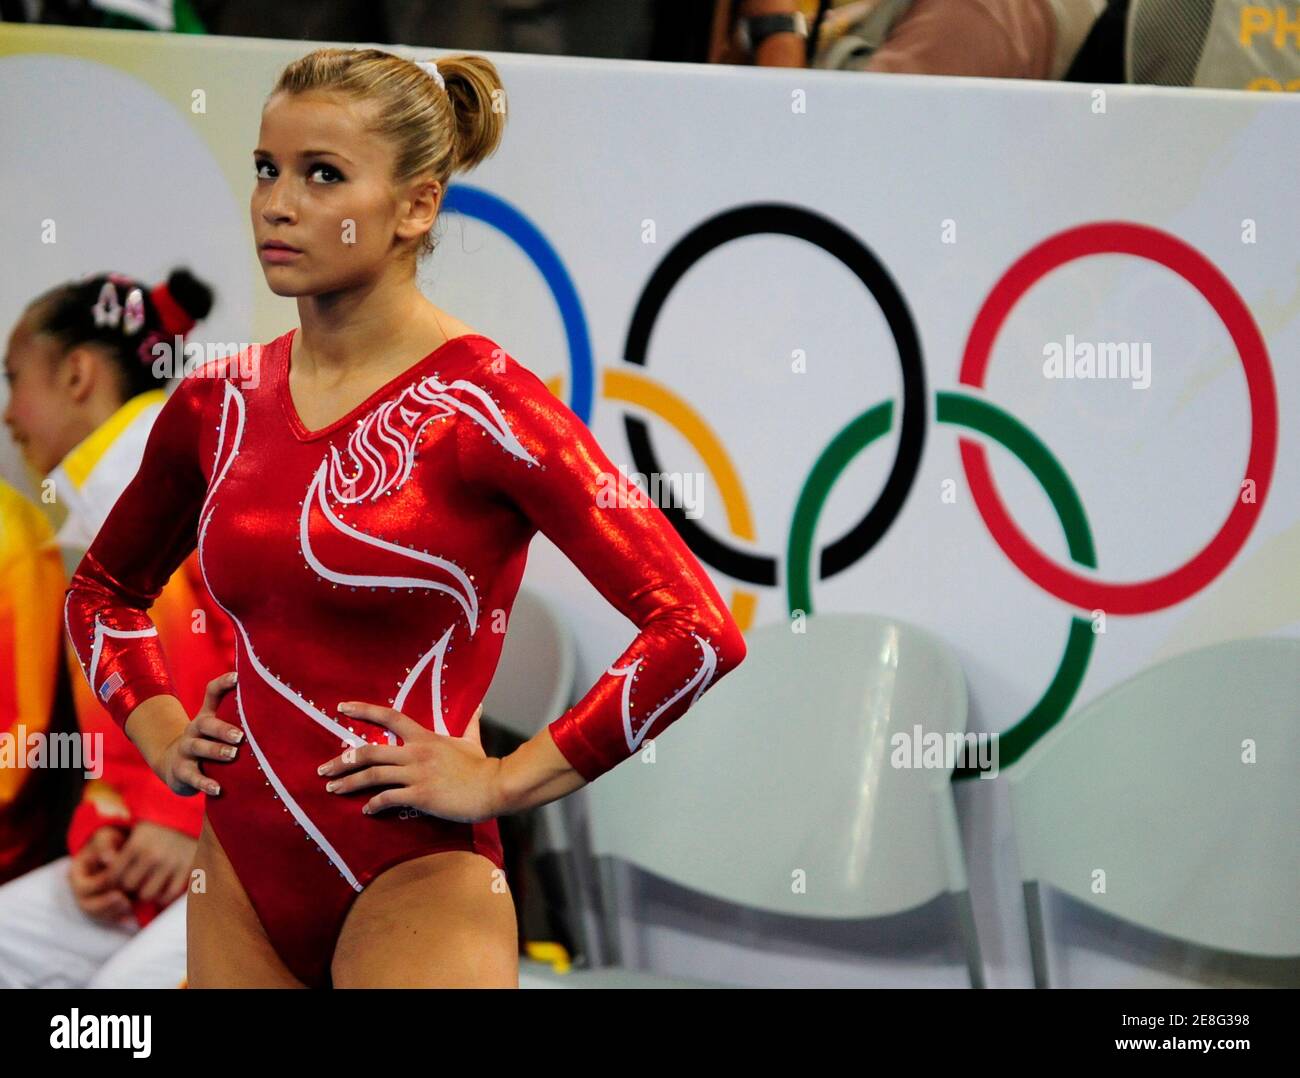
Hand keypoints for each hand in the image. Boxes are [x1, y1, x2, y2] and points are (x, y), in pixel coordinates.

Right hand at [68, 826, 132, 923]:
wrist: (121, 848)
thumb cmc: (112, 842)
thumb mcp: (106, 837)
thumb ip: (105, 845)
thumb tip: (108, 858)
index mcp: (77, 873)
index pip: (83, 886)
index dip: (99, 885)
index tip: (115, 880)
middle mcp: (81, 890)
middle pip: (87, 905)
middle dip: (105, 905)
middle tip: (125, 900)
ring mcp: (92, 900)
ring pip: (98, 915)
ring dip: (112, 913)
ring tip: (130, 906)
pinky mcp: (105, 907)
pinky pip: (108, 919)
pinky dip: (119, 919)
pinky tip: (130, 918)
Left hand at [107, 821, 197, 906]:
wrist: (192, 814)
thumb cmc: (159, 826)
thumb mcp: (137, 831)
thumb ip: (119, 848)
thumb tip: (105, 864)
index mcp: (137, 844)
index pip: (113, 875)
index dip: (111, 881)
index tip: (116, 880)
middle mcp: (153, 854)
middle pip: (129, 886)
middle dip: (128, 888)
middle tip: (131, 884)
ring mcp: (171, 863)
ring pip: (147, 894)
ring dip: (145, 893)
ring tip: (146, 887)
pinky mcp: (187, 868)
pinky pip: (169, 894)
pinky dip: (164, 896)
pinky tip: (162, 889)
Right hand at [155, 671, 243, 796]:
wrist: (174, 765)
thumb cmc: (209, 742)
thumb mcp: (219, 727)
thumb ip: (240, 715)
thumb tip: (276, 699)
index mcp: (208, 715)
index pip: (212, 693)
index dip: (223, 683)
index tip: (239, 676)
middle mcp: (195, 729)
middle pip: (206, 724)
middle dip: (223, 728)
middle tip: (240, 735)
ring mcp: (186, 749)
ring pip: (198, 747)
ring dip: (216, 751)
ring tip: (232, 755)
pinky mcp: (181, 771)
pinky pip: (192, 776)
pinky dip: (205, 783)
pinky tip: (218, 789)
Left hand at [318, 702, 501, 823]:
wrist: (493, 787)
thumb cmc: (481, 766)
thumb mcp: (471, 741)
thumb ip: (470, 723)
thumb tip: (478, 706)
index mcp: (424, 737)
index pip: (389, 717)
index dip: (363, 710)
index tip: (341, 708)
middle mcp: (415, 753)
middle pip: (369, 751)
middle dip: (342, 760)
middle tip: (323, 768)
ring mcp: (416, 774)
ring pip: (372, 775)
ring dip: (349, 783)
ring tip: (332, 789)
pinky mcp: (420, 796)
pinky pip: (388, 798)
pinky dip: (373, 805)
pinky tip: (366, 810)